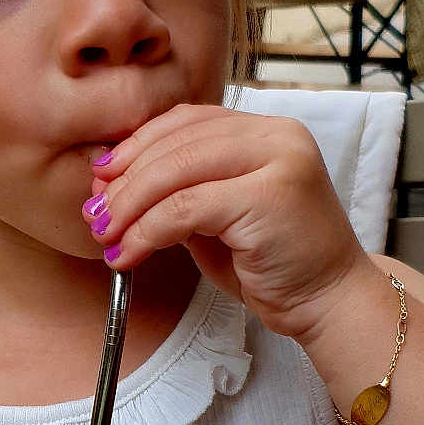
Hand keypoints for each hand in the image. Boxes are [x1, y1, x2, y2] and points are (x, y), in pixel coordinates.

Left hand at [85, 105, 367, 342]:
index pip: (186, 121)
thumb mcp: (218, 218)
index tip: (101, 178)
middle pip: (176, 143)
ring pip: (176, 172)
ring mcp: (278, 161)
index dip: (136, 146)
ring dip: (129, 207)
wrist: (329, 303)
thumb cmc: (274, 265)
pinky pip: (186, 208)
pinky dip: (147, 231)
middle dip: (124, 181)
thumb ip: (179, 192)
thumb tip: (113, 185)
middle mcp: (277, 136)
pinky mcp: (270, 197)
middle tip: (94, 213)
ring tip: (106, 235)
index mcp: (266, 131)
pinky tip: (128, 253)